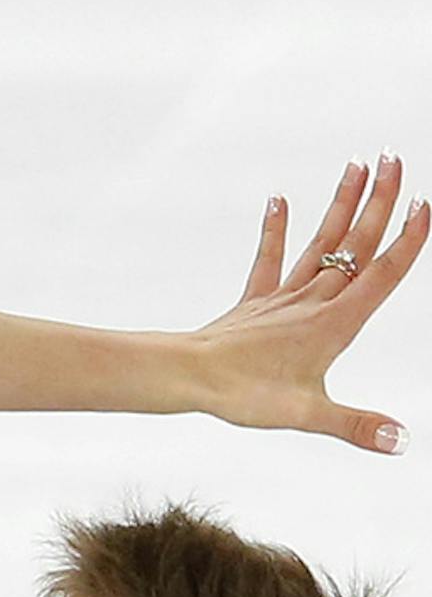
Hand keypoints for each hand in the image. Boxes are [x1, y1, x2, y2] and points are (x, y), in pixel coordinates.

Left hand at [191, 158, 422, 450]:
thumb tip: (399, 440)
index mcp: (335, 322)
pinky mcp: (256, 302)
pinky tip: (279, 199)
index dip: (407, 239)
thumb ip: (357, 425)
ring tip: (357, 163)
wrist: (190, 377)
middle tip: (395, 156)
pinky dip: (276, 229)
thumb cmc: (246, 394)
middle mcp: (314, 300)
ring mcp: (284, 298)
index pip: (382, 274)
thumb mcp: (309, 414)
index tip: (425, 204)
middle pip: (356, 243)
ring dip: (341, 203)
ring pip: (322, 242)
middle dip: (379, 200)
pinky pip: (269, 259)